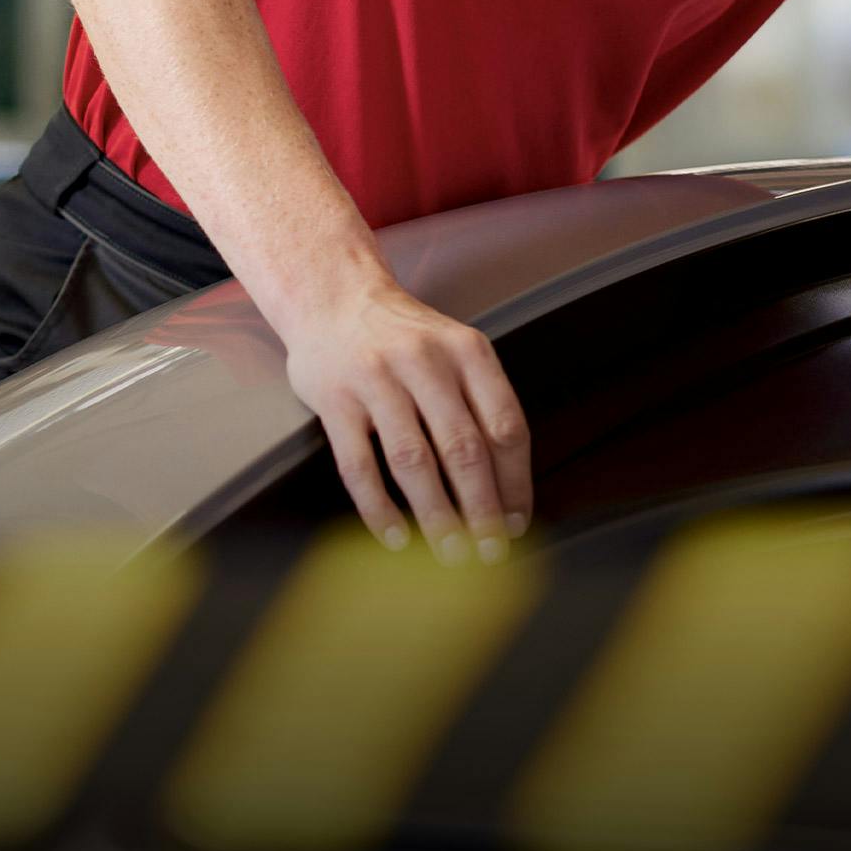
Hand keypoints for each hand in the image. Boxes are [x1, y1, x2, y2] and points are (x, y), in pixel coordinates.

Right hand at [272, 279, 532, 556]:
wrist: (333, 296)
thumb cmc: (404, 336)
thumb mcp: (455, 349)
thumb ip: (482, 404)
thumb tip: (506, 488)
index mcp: (468, 352)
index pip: (505, 426)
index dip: (516, 483)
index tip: (517, 523)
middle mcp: (425, 362)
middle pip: (464, 449)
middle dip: (482, 510)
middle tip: (490, 553)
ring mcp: (376, 380)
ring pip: (413, 461)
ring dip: (436, 516)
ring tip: (450, 553)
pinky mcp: (334, 400)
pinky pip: (359, 466)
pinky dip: (379, 508)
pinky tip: (394, 537)